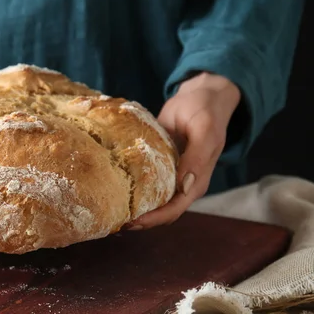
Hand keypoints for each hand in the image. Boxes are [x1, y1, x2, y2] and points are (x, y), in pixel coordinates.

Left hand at [128, 72, 240, 229]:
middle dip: (142, 219)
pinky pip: (148, 182)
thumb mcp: (204, 129)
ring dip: (137, 208)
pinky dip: (134, 189)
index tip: (133, 222)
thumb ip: (197, 157)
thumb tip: (185, 187)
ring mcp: (172, 174)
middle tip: (116, 221)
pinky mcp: (161, 163)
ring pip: (155, 199)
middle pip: (163, 211)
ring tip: (113, 211)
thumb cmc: (204, 110)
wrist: (202, 95)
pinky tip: (115, 188)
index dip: (155, 218)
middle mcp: (185, 182)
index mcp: (197, 179)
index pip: (175, 208)